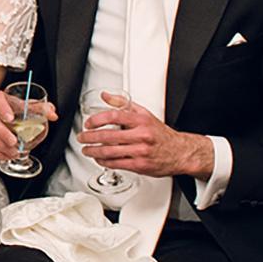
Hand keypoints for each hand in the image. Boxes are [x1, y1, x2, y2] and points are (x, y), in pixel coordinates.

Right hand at [0, 89, 58, 162]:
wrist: (3, 117)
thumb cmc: (14, 110)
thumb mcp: (28, 106)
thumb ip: (41, 108)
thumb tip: (52, 114)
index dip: (2, 107)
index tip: (10, 117)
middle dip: (1, 132)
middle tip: (13, 141)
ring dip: (0, 145)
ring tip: (14, 151)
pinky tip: (7, 155)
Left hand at [76, 94, 211, 178]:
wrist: (180, 152)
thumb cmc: (160, 134)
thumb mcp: (144, 114)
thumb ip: (123, 104)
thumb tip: (105, 96)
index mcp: (141, 121)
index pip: (114, 116)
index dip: (97, 120)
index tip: (88, 123)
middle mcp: (141, 136)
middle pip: (108, 136)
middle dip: (90, 138)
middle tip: (81, 138)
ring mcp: (140, 152)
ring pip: (109, 152)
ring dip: (93, 152)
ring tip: (86, 150)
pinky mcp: (140, 165)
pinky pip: (116, 164)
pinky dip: (103, 162)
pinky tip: (99, 159)